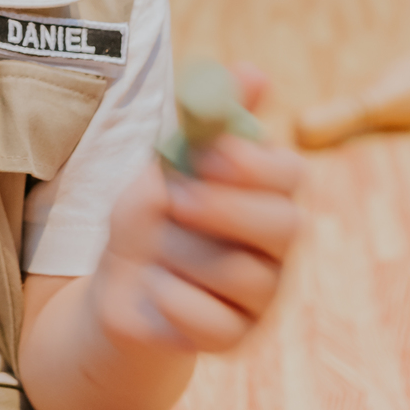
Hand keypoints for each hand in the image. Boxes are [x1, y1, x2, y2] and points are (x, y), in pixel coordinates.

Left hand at [93, 65, 303, 355]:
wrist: (118, 283)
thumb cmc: (152, 213)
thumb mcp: (169, 160)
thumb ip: (210, 120)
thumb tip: (255, 71)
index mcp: (268, 192)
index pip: (290, 173)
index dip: (251, 163)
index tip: (205, 155)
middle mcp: (278, 244)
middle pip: (285, 226)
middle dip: (222, 209)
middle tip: (175, 202)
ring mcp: (263, 295)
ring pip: (242, 274)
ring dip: (180, 254)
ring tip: (156, 250)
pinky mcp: (237, 338)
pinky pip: (214, 322)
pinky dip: (171, 300)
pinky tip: (156, 288)